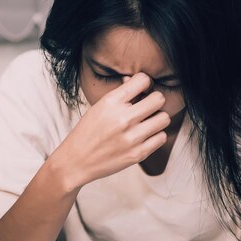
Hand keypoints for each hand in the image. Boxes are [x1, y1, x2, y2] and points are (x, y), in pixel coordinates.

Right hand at [52, 72, 169, 188]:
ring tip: (148, 121)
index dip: (145, 83)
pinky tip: (146, 135)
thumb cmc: (88, 131)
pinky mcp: (138, 154)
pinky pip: (162, 137)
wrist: (76, 161)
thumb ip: (119, 93)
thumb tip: (134, 79)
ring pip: (164, 118)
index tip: (141, 90)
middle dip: (154, 100)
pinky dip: (156, 135)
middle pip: (159, 99)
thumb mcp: (99, 107)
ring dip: (157, 118)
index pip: (143, 80)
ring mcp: (132, 137)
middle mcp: (123, 118)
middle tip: (148, 106)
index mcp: (111, 102)